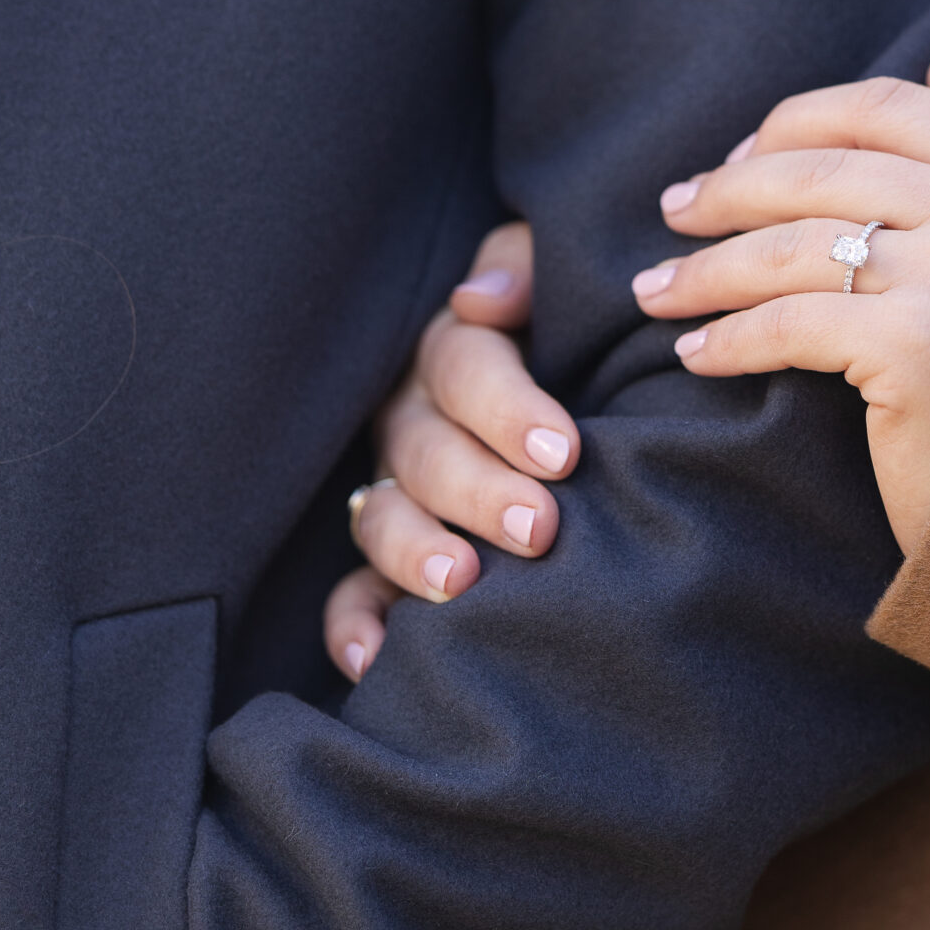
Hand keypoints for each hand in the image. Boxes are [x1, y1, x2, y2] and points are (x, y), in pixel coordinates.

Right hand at [322, 221, 577, 681]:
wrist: (577, 388)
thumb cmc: (570, 332)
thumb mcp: (554, 280)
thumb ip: (524, 269)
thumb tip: (482, 302)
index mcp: (452, 349)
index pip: (463, 368)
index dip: (509, 409)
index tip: (564, 451)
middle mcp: (410, 419)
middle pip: (425, 451)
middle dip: (479, 490)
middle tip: (538, 526)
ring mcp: (390, 487)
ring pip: (380, 516)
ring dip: (415, 552)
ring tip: (462, 584)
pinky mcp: (386, 554)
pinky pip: (352, 592)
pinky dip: (354, 626)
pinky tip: (374, 661)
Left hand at [632, 52, 929, 557]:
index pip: (879, 107)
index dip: (788, 125)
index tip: (732, 161)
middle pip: (819, 170)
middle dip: (727, 190)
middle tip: (674, 211)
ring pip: (790, 245)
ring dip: (706, 269)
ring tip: (657, 288)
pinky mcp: (917, 346)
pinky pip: (787, 324)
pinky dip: (728, 339)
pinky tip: (695, 351)